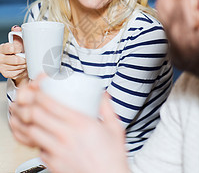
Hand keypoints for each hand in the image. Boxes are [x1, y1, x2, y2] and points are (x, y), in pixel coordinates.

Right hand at [0, 25, 27, 85]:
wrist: (12, 63)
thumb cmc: (14, 51)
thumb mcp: (15, 41)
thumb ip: (16, 33)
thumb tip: (17, 28)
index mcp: (2, 49)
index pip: (9, 48)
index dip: (18, 48)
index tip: (21, 48)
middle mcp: (0, 58)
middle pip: (16, 60)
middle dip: (23, 58)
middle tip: (26, 56)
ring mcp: (3, 67)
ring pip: (18, 66)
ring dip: (25, 63)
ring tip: (26, 60)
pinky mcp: (7, 73)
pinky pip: (18, 72)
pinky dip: (23, 69)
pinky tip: (23, 66)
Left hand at [10, 76, 129, 172]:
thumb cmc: (112, 158)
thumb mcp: (114, 128)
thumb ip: (107, 107)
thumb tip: (103, 94)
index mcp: (79, 123)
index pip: (49, 103)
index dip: (38, 93)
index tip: (38, 89)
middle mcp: (65, 136)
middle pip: (35, 115)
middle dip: (28, 104)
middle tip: (29, 101)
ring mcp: (57, 152)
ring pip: (31, 132)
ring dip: (27, 122)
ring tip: (29, 117)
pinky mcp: (53, 165)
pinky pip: (37, 149)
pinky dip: (34, 140)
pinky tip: (38, 136)